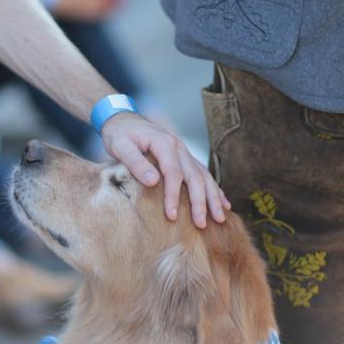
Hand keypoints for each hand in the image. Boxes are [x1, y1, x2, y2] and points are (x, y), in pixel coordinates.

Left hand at [100, 112, 229, 227]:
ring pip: (203, 176)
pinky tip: (223, 203)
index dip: (174, 195)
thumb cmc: (119, 134)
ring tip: (219, 218)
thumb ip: (136, 163)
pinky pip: (203, 174)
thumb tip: (153, 182)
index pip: (173, 173)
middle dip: (200, 202)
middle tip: (201, 225)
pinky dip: (214, 189)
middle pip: (194, 176)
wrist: (123, 119)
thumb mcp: (121, 146)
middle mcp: (179, 147)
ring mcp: (184, 152)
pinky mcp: (184, 158)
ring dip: (213, 198)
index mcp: (164, 143)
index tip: (172, 216)